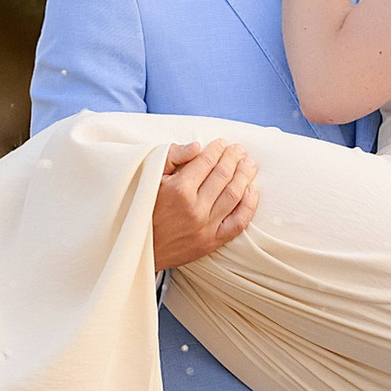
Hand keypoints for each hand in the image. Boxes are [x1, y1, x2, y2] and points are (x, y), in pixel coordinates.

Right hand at [152, 137, 258, 271]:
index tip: (222, 143)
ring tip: (250, 164)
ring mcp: (205, 226)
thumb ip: (172, 157)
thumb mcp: (149, 178)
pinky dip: (248, 205)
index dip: (217, 149)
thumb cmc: (142, 209)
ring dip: (245, 176)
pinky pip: (238, 222)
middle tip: (240, 149)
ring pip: (234, 195)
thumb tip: (197, 146)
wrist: (138, 248)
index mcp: (178, 189)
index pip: (206, 162)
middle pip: (223, 175)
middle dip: (234, 158)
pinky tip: (252, 190)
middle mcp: (195, 207)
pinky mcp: (211, 242)